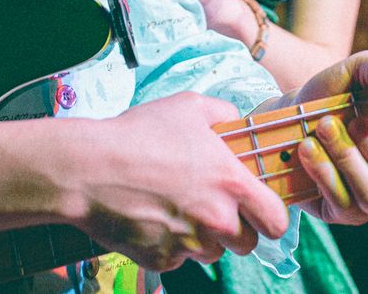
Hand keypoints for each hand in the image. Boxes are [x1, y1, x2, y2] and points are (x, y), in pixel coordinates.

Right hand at [67, 92, 289, 270]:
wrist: (90, 169)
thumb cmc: (140, 134)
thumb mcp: (190, 107)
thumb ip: (224, 114)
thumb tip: (235, 121)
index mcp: (231, 184)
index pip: (277, 221)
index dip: (271, 217)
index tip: (261, 210)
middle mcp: (216, 221)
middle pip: (248, 245)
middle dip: (236, 229)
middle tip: (213, 207)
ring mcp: (189, 245)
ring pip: (212, 253)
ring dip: (203, 237)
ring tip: (177, 207)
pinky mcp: (161, 261)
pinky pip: (178, 258)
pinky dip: (170, 244)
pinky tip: (153, 216)